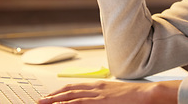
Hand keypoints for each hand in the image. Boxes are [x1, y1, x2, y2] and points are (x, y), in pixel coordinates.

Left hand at [38, 80, 180, 103]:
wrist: (145, 93)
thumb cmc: (134, 95)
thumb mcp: (115, 95)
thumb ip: (104, 97)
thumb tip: (95, 102)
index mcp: (100, 85)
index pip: (76, 86)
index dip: (62, 90)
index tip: (52, 94)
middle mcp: (96, 87)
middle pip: (70, 89)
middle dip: (54, 94)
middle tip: (42, 99)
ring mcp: (98, 94)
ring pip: (72, 95)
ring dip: (56, 99)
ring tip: (44, 102)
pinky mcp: (101, 100)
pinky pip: (81, 102)